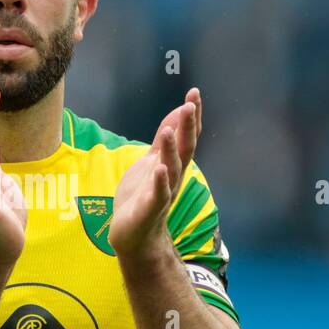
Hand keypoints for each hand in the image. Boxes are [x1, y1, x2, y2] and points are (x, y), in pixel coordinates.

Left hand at [109, 87, 202, 259]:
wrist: (133, 235)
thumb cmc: (143, 197)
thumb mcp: (153, 161)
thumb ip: (165, 140)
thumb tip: (178, 113)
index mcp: (173, 164)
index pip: (186, 136)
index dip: (191, 116)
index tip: (194, 92)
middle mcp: (173, 177)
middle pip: (184, 149)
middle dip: (187, 127)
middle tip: (190, 104)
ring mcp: (163, 193)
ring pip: (171, 169)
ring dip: (171, 150)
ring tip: (167, 130)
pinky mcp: (149, 209)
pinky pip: (158, 195)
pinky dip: (160, 182)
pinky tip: (159, 169)